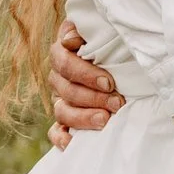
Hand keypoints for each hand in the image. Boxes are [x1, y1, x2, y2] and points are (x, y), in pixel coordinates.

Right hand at [47, 19, 121, 152]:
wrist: (119, 56)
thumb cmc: (112, 42)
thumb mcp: (102, 31)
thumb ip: (88, 30)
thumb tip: (71, 39)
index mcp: (63, 52)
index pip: (64, 63)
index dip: (85, 74)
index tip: (109, 82)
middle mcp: (58, 76)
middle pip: (66, 89)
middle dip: (93, 98)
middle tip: (117, 103)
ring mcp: (60, 98)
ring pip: (61, 110)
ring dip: (83, 117)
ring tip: (105, 120)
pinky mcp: (64, 119)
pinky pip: (55, 131)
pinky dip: (62, 138)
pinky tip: (73, 143)